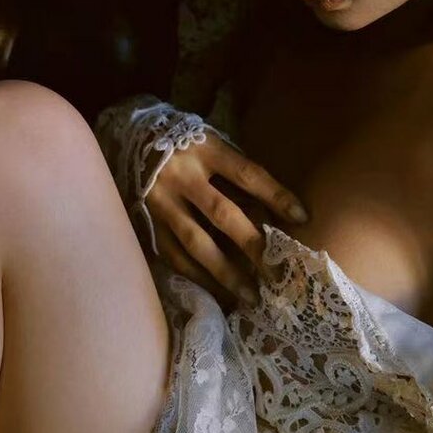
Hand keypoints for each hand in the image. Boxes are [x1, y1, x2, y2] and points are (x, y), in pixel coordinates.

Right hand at [145, 131, 307, 308]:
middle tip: (278, 272)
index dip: (276, 195)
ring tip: (251, 295)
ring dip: (226, 272)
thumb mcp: (212, 142)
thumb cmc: (186, 143)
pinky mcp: (147, 222)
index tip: (302, 218)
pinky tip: (218, 292)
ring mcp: (161, 201)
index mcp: (205, 150)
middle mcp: (182, 176)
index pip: (248, 174)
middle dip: (253, 245)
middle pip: (223, 214)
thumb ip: (235, 171)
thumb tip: (271, 210)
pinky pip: (174, 255)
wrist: (129, 136)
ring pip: (196, 243)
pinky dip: (197, 275)